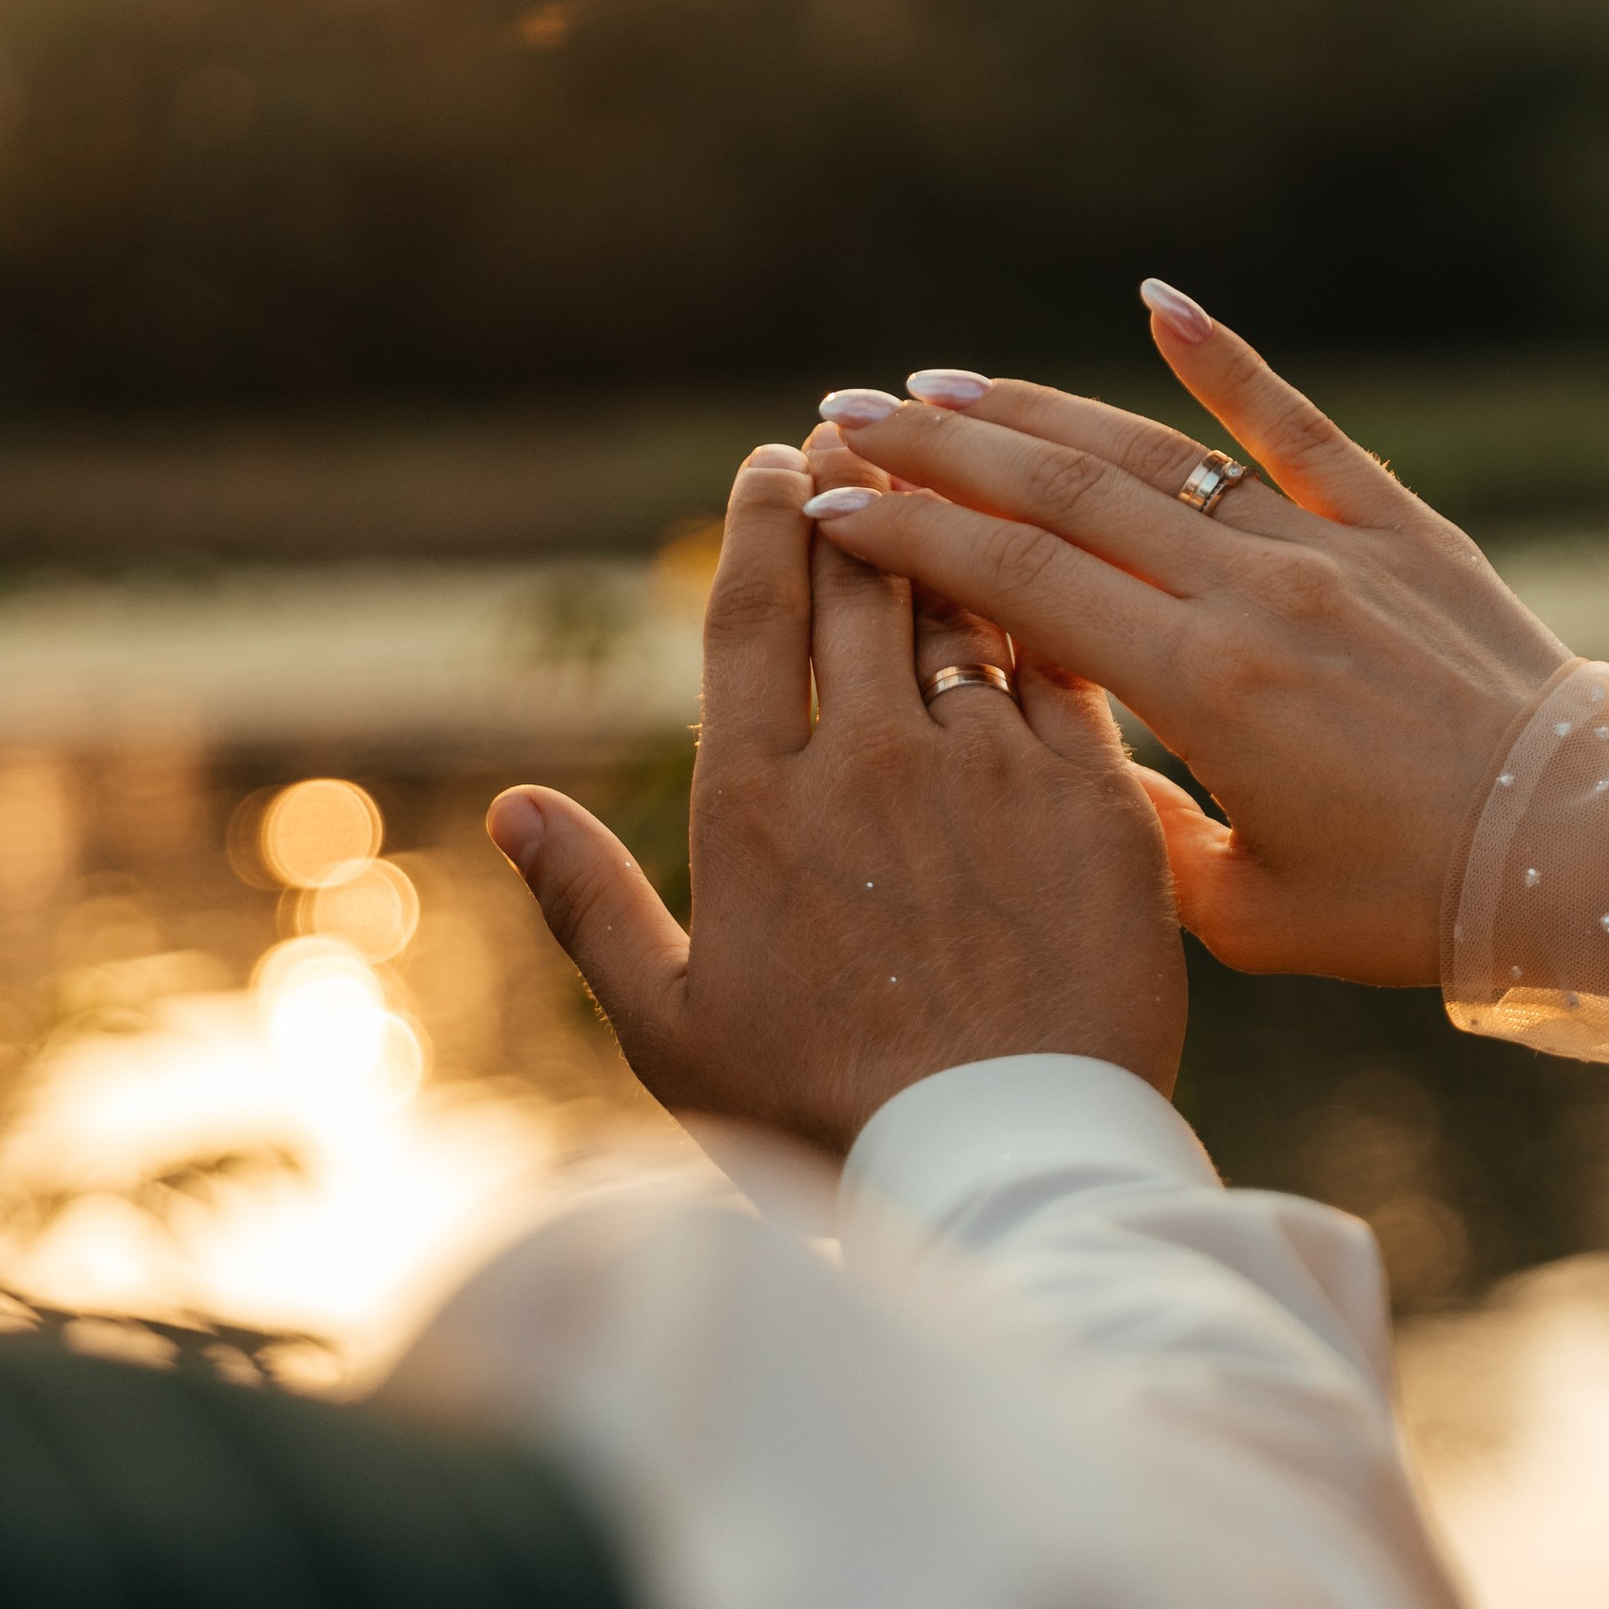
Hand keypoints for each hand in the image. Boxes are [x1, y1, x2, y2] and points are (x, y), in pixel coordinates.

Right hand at [488, 441, 1184, 1153]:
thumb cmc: (826, 1120)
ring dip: (957, 531)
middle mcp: (870, 763)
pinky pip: (1072, 667)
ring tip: (954, 482)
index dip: (766, 518)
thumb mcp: (673, 1030)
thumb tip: (509, 808)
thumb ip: (592, 906)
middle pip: (861, 582)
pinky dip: (1054, 609)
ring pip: (968, 606)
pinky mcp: (1099, 803)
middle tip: (864, 437)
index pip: (753, 614)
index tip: (777, 460)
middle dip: (861, 491)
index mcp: (756, 806)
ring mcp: (993, 775)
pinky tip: (1054, 579)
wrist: (1003, 1171)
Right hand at [799, 294, 1572, 985]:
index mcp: (1206, 694)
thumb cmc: (1412, 910)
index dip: (913, 544)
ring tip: (938, 386)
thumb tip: (1080, 779)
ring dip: (1036, 411)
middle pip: (1063, 499)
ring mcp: (1329, 550)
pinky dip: (1224, 358)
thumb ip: (1147, 844)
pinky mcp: (1401, 528)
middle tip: (842, 417)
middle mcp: (1257, 596)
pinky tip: (1155, 296)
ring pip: (1153, 454)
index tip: (824, 512)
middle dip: (938, 455)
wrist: (1577, 854)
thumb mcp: (1252, 917)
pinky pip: (1297, 425)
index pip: (1022, 590)